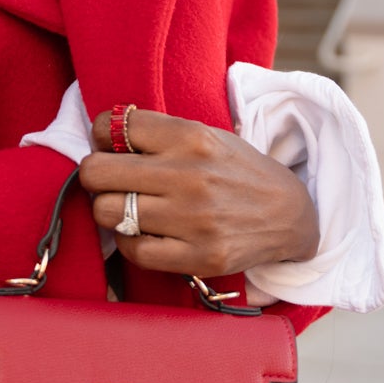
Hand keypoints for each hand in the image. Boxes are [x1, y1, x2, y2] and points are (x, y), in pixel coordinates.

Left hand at [79, 109, 319, 282]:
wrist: (290, 214)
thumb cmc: (234, 170)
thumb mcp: (205, 136)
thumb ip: (157, 135)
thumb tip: (100, 138)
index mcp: (190, 136)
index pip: (112, 126)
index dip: (101, 136)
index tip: (110, 146)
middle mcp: (189, 175)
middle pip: (95, 172)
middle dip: (94, 176)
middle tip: (108, 181)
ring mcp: (193, 219)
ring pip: (106, 212)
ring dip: (109, 210)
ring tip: (126, 207)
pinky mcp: (199, 256)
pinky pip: (132, 250)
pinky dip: (129, 242)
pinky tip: (144, 232)